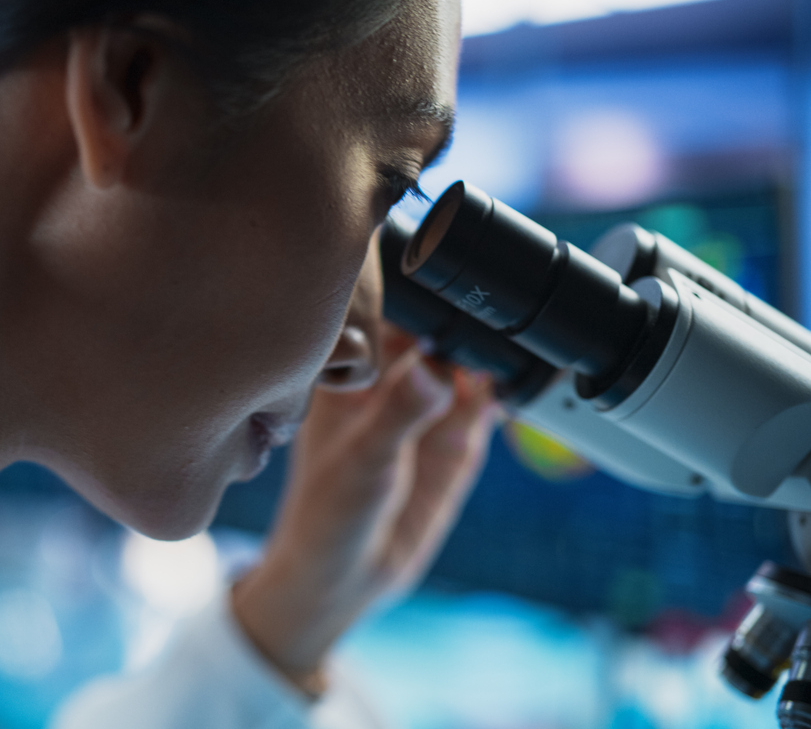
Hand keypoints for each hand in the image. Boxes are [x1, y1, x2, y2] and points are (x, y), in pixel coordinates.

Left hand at [231, 243, 496, 696]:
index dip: (402, 283)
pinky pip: (484, 396)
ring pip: (460, 355)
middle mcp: (383, 379)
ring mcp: (423, 405)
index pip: (376, 311)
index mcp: (343, 372)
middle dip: (453, 305)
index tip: (430, 257)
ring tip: (500, 331)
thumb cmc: (327, 516)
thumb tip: (434, 370)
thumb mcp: (361, 465)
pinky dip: (500, 383)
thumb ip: (398, 417)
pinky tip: (509, 374)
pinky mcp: (456, 436)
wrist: (347, 580)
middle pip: (426, 323)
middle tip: (481, 293)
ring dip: (481, 341)